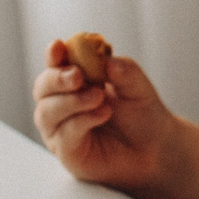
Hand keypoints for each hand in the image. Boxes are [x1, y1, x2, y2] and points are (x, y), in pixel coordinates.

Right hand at [32, 37, 177, 188]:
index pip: (55, 64)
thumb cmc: (141, 114)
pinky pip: (63, 135)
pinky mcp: (67, 152)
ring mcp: (60, 129)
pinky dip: (80, 121)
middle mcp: (60, 103)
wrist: (155, 147)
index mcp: (73, 81)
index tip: (59, 46)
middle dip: (56, 78)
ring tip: (98, 96)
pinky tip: (102, 113)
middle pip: (42, 87)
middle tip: (78, 75)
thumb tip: (108, 60)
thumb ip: (124, 71)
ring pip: (47, 112)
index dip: (53, 55)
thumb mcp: (138, 87)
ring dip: (70, 101)